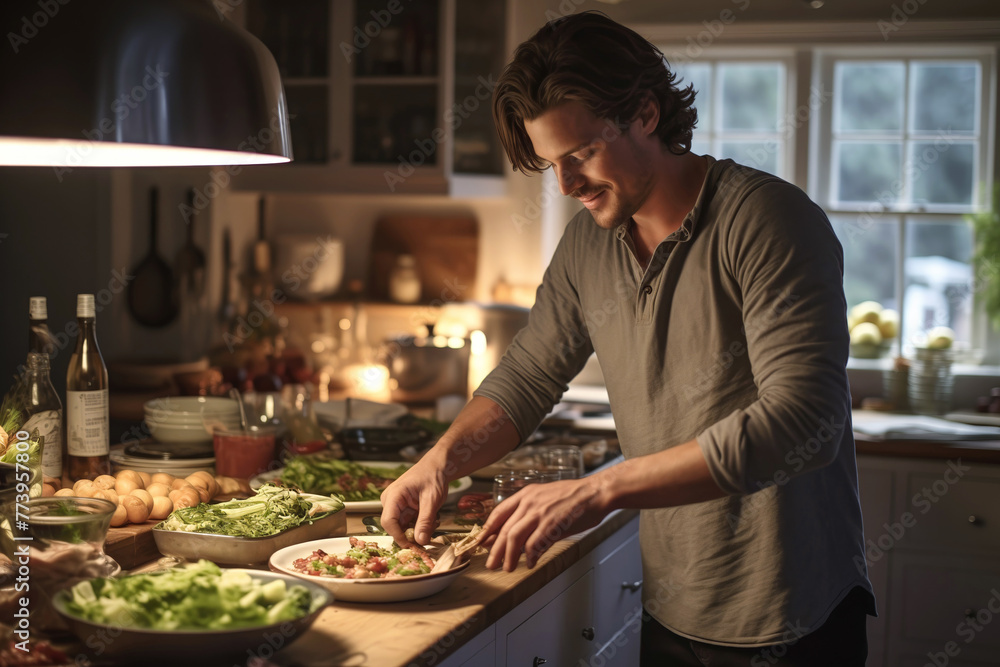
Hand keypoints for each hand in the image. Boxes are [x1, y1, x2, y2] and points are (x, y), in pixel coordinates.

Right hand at [380, 462, 448, 547]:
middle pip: (395, 526)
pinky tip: (431, 518)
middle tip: (430, 532)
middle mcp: (390, 501)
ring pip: (403, 527)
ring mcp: (396, 505)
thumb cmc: (433, 477)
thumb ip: (425, 521)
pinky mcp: (403, 508)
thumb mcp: (432, 500)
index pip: (388, 522)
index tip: (412, 546)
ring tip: (434, 521)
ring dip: (418, 529)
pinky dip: (420, 525)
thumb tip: (420, 542)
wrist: (437, 467)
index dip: (398, 536)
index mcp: (394, 495)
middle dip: (412, 533)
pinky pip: (408, 523)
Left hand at [480, 476, 609, 571]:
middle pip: (504, 529)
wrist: (594, 493)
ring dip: (509, 556)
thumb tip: (515, 534)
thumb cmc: (573, 497)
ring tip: (508, 568)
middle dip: (495, 550)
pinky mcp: (551, 524)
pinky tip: (531, 563)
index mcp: (525, 494)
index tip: (481, 542)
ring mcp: (539, 513)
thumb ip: (529, 513)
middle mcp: (529, 502)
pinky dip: (531, 556)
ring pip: (514, 537)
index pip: (498, 513)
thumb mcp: (545, 498)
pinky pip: (534, 544)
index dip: (487, 530)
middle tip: (491, 564)